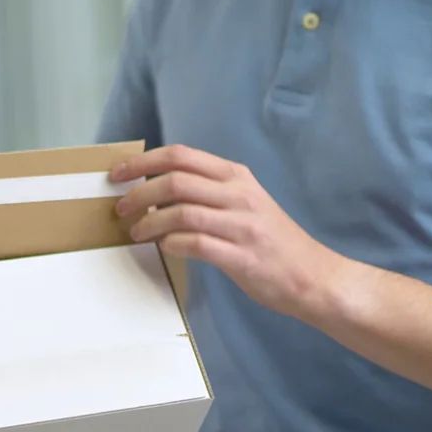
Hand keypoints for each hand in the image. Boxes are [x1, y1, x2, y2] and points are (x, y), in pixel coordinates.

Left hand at [113, 145, 350, 321]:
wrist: (313, 276)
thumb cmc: (272, 240)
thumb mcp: (244, 202)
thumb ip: (208, 191)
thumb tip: (156, 190)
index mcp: (236, 176)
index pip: (181, 155)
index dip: (143, 161)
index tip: (118, 173)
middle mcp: (239, 195)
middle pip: (175, 180)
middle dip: (139, 193)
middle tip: (121, 209)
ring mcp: (242, 225)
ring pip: (181, 212)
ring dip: (149, 222)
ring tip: (137, 232)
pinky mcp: (242, 256)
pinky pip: (196, 244)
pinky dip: (172, 244)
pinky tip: (165, 248)